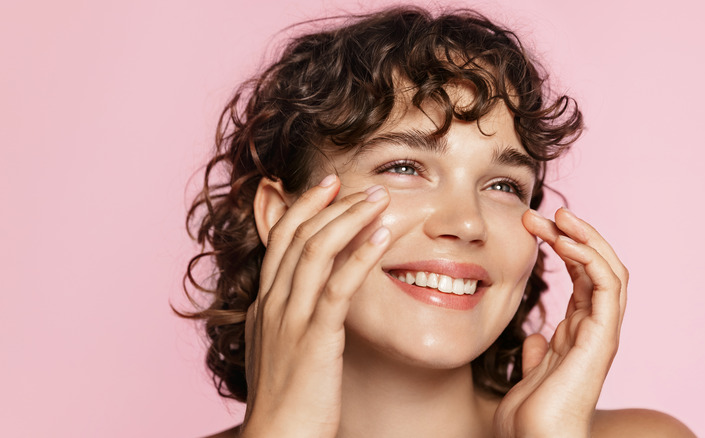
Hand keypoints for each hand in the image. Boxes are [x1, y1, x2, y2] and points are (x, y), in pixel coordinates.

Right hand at [240, 176, 390, 437]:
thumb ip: (285, 319)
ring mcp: (290, 319)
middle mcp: (272, 303)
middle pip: (297, 234)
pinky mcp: (315, 338)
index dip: (305, 206)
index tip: (329, 186)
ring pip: (316, 250)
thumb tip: (297, 300)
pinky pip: (338, 286)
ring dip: (349, 218)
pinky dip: (361, 255)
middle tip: (361, 183)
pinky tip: (382, 237)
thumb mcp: (277, 350)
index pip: (281, 239)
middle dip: (330, 203)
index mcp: (264, 303)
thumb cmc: (284, 401)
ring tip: (379, 199)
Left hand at [494, 207, 628, 437]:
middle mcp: (594, 330)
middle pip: (596, 267)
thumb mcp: (529, 376)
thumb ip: (538, 354)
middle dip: (572, 235)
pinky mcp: (602, 338)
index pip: (583, 277)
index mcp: (579, 334)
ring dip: (585, 238)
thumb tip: (537, 338)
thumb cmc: (531, 418)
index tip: (534, 225)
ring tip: (559, 216)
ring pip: (609, 270)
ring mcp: (601, 333)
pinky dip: (590, 258)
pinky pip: (606, 286)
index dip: (563, 247)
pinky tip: (565, 242)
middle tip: (541, 214)